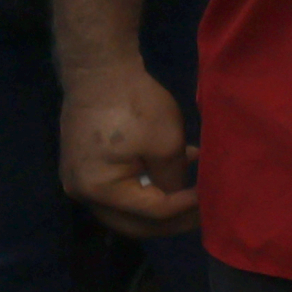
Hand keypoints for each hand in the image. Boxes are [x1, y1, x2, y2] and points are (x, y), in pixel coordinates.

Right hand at [60, 60, 199, 238]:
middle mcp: (83, 193)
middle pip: (132, 220)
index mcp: (100, 191)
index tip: (211, 201)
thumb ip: (172, 177)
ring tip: (196, 192)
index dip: (184, 210)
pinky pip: (120, 184)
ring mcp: (80, 179)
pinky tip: (180, 165)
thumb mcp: (165, 143)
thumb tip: (178, 195)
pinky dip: (148, 182)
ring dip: (161, 200)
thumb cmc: (134, 105)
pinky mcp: (86, 163)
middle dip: (171, 220)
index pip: (150, 213)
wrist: (99, 70)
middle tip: (203, 212)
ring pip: (127, 204)